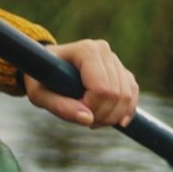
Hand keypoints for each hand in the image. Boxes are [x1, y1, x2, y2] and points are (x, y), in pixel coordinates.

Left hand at [24, 39, 138, 127]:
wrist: (47, 67)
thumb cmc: (40, 79)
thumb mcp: (39, 94)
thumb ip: (60, 107)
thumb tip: (88, 119)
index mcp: (86, 50)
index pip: (101, 88)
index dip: (92, 107)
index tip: (76, 110)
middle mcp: (104, 50)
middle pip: (116, 94)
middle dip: (102, 115)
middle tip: (85, 120)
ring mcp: (115, 60)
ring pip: (127, 96)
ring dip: (112, 116)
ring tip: (93, 120)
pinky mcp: (122, 71)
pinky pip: (133, 95)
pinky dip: (126, 112)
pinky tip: (115, 121)